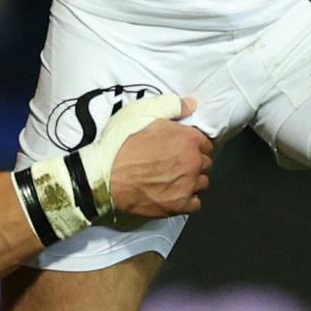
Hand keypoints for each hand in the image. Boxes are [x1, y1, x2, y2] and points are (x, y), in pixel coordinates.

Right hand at [97, 94, 211, 221]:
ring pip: (202, 183)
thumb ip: (172, 106)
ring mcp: (187, 185)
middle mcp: (193, 162)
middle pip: (206, 163)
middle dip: (194, 162)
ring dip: (192, 181)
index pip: (206, 143)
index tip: (182, 147)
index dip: (194, 145)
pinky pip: (195, 204)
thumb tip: (191, 105)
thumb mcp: (143, 112)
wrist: (104, 176)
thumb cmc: (121, 142)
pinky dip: (187, 200)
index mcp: (188, 139)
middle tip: (176, 163)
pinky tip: (174, 194)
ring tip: (174, 179)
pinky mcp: (179, 206)